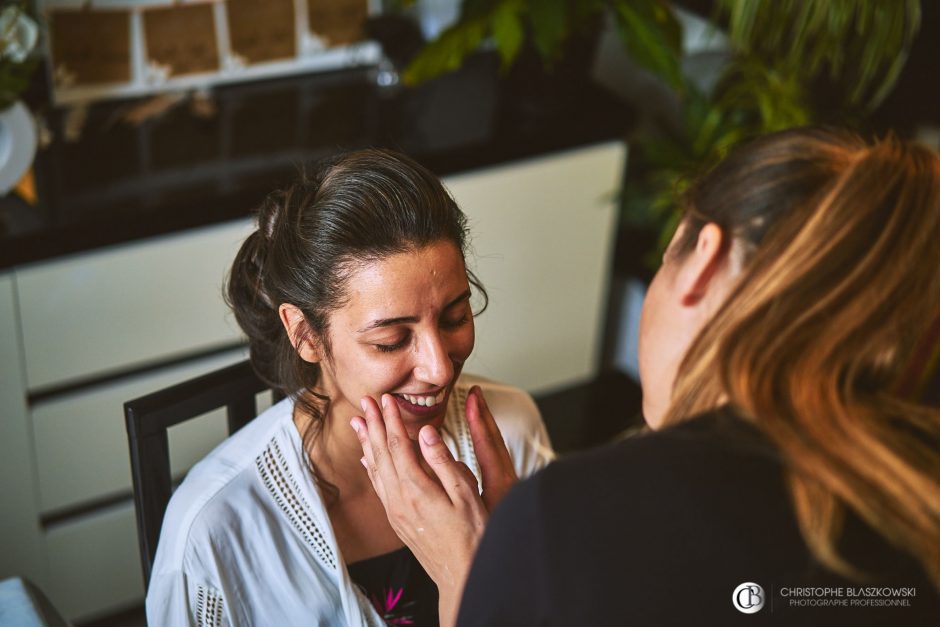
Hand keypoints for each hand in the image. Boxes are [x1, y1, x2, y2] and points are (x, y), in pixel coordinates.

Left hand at [350, 387, 517, 626]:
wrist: (462, 575)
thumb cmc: (473, 535)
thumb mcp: (466, 494)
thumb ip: (443, 461)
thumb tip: (425, 432)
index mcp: (416, 489)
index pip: (398, 445)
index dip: (391, 420)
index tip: (386, 399)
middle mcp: (399, 500)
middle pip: (381, 453)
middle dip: (373, 424)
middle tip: (365, 400)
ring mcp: (395, 511)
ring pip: (375, 469)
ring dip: (367, 442)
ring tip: (358, 422)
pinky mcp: (397, 520)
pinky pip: (378, 486)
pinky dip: (371, 467)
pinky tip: (367, 459)